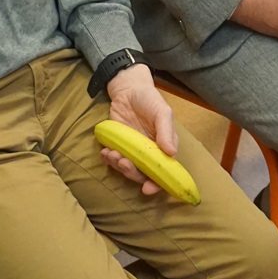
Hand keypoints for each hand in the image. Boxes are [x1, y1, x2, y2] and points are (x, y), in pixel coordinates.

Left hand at [97, 64, 178, 196]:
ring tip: (112, 154)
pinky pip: (112, 158)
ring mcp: (131, 150)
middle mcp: (147, 153)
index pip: (163, 172)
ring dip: (118, 165)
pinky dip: (108, 159)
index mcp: (162, 149)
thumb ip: (166, 131)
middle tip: (123, 162)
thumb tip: (172, 152)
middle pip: (141, 174)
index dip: (157, 184)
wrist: (128, 88)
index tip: (148, 189)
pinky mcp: (117, 144)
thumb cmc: (150, 100)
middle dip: (131, 173)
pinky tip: (105, 151)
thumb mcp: (162, 111)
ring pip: (126, 168)